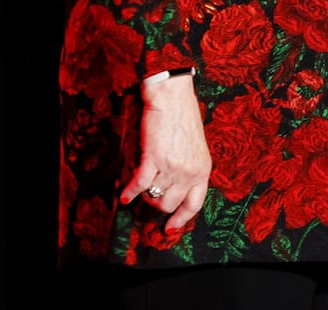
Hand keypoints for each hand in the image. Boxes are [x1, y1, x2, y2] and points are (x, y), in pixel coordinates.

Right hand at [121, 73, 210, 231]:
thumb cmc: (183, 118)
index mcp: (203, 169)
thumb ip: (189, 168)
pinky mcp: (154, 159)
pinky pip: (140, 185)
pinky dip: (129, 192)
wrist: (172, 98)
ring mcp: (173, 167)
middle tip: (149, 195)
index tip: (169, 228)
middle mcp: (190, 172)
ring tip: (139, 187)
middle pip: (170, 204)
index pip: (194, 204)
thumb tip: (174, 187)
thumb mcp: (196, 148)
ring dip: (144, 195)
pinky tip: (123, 196)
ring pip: (154, 197)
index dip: (181, 219)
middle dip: (156, 204)